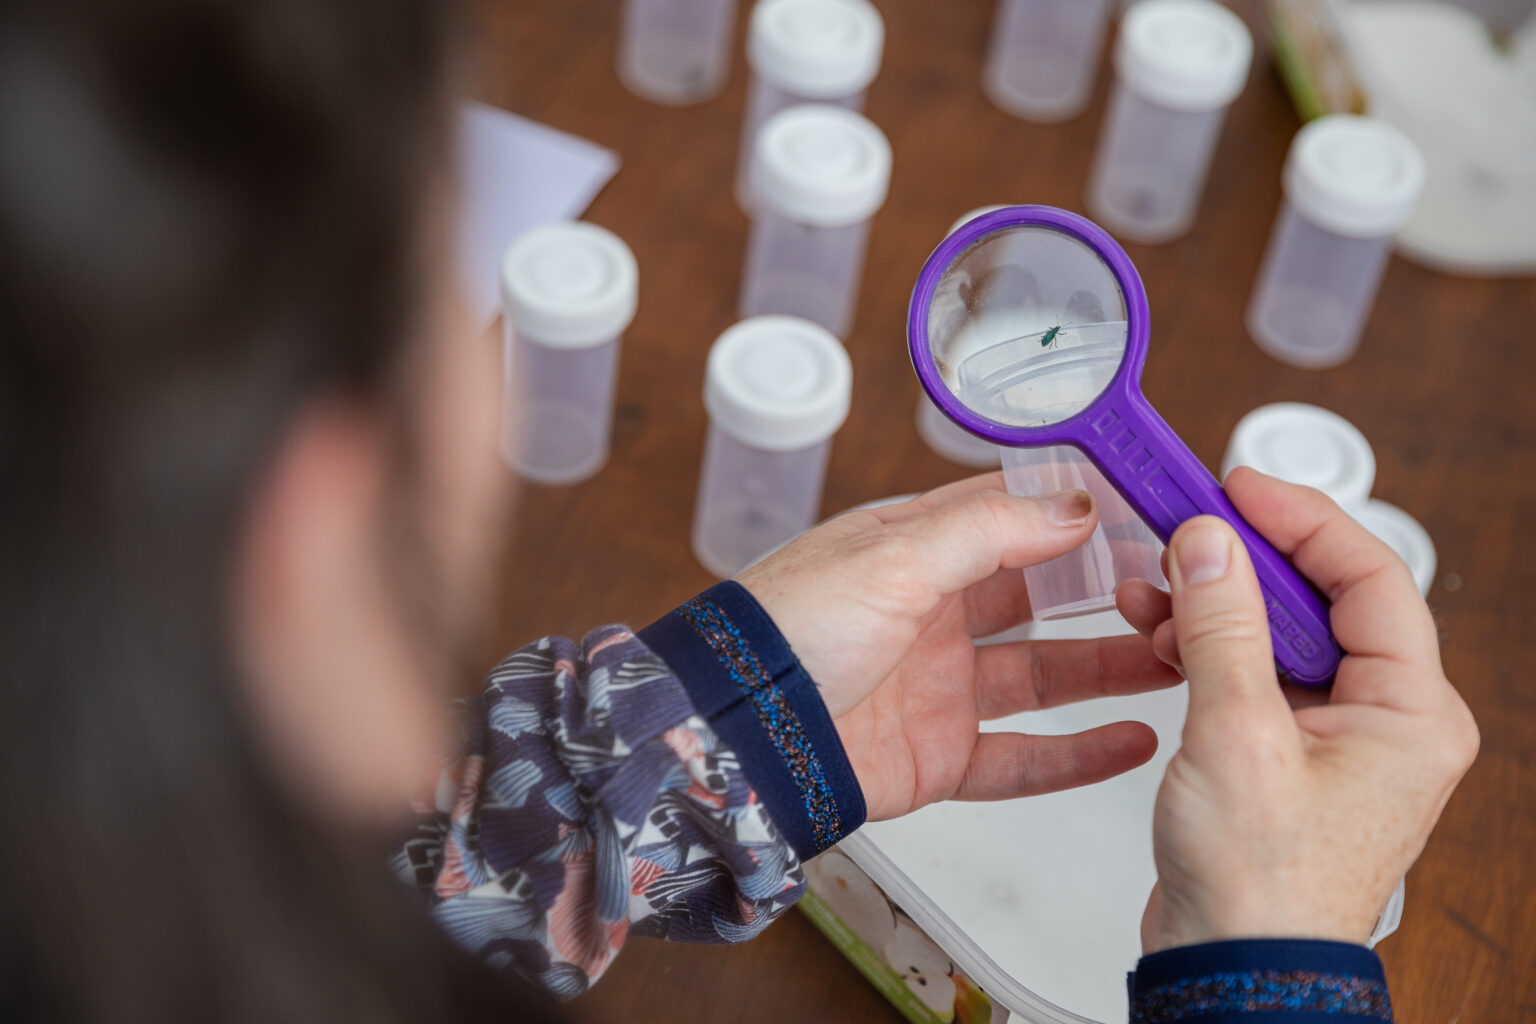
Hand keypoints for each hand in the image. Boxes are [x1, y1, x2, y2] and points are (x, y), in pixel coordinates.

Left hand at [736, 473, 1182, 820]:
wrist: (733, 736)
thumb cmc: (784, 634)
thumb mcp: (892, 558)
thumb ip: (986, 529)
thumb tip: (1072, 504)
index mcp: (911, 550)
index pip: (1012, 516)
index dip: (1078, 512)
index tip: (1146, 509)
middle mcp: (929, 614)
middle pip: (1040, 596)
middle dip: (1109, 592)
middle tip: (1179, 588)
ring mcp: (937, 687)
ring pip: (1044, 675)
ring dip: (1110, 667)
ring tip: (1178, 659)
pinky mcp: (937, 756)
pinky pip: (1022, 758)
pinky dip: (1079, 755)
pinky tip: (1132, 740)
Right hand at [1116, 468, 1479, 951]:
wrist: (1232, 968)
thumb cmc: (1262, 885)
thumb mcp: (1236, 734)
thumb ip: (1223, 625)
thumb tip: (1210, 541)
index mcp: (1411, 714)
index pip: (1370, 579)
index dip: (1304, 521)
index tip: (1238, 487)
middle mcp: (1383, 721)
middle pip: (1320, 601)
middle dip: (1244, 563)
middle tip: (1183, 527)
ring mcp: (1334, 738)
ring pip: (1278, 633)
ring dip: (1214, 604)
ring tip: (1151, 587)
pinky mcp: (1284, 753)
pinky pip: (1252, 673)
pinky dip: (1205, 646)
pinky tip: (1157, 632)